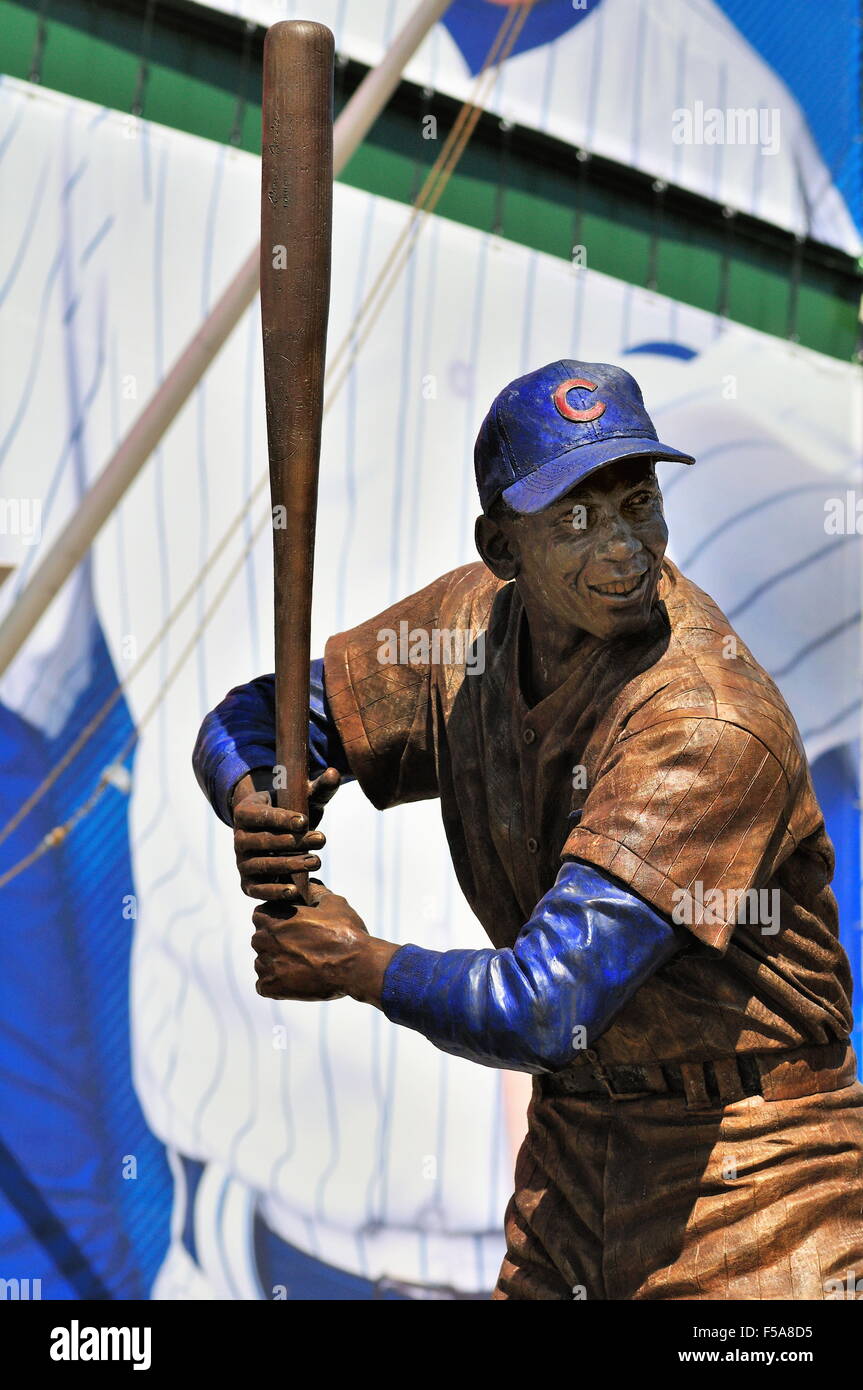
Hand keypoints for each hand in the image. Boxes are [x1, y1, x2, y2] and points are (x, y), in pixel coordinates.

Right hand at [231, 767, 340, 900]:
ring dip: (290, 865)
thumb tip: (333, 773)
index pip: (261, 816)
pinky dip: (274, 892)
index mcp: (245, 812)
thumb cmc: (292, 813)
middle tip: (322, 839)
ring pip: (263, 866)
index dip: (281, 819)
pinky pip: (257, 890)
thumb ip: (319, 788)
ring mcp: (241, 862)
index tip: (304, 821)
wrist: (276, 836)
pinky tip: (295, 891)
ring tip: (317, 861)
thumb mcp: (304, 799)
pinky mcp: (247, 883)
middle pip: (263, 842)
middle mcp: (238, 838)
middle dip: (293, 842)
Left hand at [251, 882, 398, 1004]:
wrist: (356, 966)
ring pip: (263, 963)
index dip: (277, 919)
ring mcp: (265, 965)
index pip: (260, 915)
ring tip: (304, 966)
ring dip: (277, 964)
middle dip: (276, 942)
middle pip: (261, 939)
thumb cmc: (345, 932)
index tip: (293, 927)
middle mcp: (263, 939)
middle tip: (301, 948)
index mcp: (272, 917)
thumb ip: (314, 891)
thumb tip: (308, 884)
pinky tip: (298, 980)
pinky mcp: (270, 987)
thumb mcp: (332, 902)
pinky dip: (278, 985)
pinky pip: (265, 986)